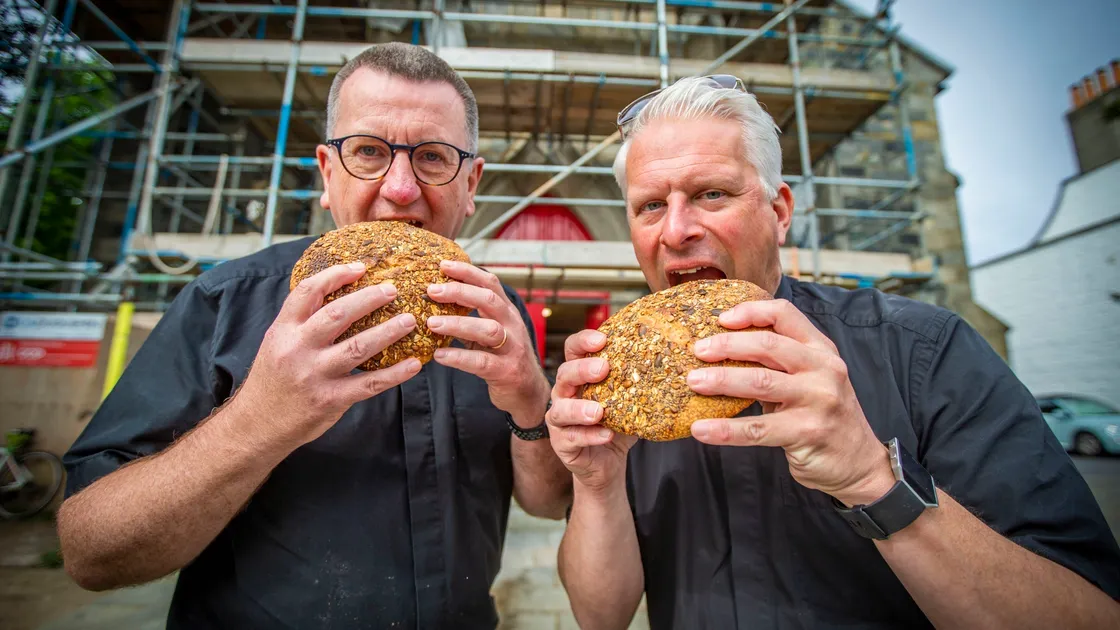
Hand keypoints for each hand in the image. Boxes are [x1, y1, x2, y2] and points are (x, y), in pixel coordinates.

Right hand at [235, 263, 421, 447]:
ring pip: (357, 347)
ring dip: (388, 332)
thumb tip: (340, 295)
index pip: (307, 291)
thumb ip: (302, 323)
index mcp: (283, 330)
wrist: (257, 425)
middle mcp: (297, 349)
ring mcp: (314, 375)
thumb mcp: (277, 343)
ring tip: (410, 321)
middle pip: (337, 314)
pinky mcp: (330, 400)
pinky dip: (394, 374)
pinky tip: (414, 365)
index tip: (361, 268)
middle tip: (393, 290)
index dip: (335, 275)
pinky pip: (368, 384)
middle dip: (368, 299)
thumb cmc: (274, 379)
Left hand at [426, 260, 549, 421]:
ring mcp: (513, 349)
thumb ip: (472, 317)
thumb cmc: (502, 359)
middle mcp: (513, 326)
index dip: (468, 272)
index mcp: (507, 312)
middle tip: (432, 291)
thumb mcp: (491, 333)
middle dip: (460, 292)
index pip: (490, 283)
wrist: (528, 394)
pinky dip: (459, 357)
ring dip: (457, 324)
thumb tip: (436, 301)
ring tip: (431, 323)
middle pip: (489, 300)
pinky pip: (482, 362)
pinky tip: (439, 355)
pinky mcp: (507, 372)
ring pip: (488, 330)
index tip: (443, 265)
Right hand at [546, 329, 636, 491]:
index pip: (573, 350)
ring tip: (599, 411)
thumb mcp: (630, 398)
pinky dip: (589, 436)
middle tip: (603, 369)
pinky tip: (607, 434)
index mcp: (579, 376)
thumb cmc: (618, 423)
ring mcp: (559, 419)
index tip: (602, 339)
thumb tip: (673, 360)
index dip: (583, 341)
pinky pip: (571, 438)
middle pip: (564, 374)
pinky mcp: (561, 443)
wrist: (608, 461)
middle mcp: (564, 393)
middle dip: (582, 370)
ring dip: (579, 408)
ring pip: (560, 409)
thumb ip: (639, 381)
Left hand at [686, 299, 894, 506]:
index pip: (785, 314)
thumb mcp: (808, 379)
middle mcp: (824, 369)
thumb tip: (720, 348)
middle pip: (768, 345)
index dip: (750, 311)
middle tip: (696, 351)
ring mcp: (818, 400)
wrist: (858, 462)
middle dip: (727, 345)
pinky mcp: (807, 432)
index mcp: (821, 349)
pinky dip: (725, 430)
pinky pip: (757, 429)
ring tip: (692, 382)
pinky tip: (700, 429)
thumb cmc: (822, 415)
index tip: (720, 319)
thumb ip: (777, 362)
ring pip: (760, 382)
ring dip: (721, 380)